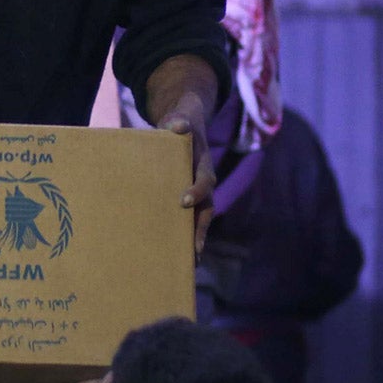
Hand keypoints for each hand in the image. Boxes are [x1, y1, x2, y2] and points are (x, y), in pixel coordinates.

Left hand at [159, 107, 215, 253]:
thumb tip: (177, 125)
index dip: (197, 191)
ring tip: (188, 264)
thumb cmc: (180, 124)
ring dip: (195, 240)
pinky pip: (188, 220)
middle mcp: (204, 183)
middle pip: (206, 211)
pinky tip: (177, 256)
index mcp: (203, 166)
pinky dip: (185, 237)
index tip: (184, 201)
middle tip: (193, 251)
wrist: (185, 125)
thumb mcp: (180, 119)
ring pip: (200, 221)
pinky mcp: (186, 201)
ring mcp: (197, 194)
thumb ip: (178, 121)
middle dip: (200, 230)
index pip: (204, 181)